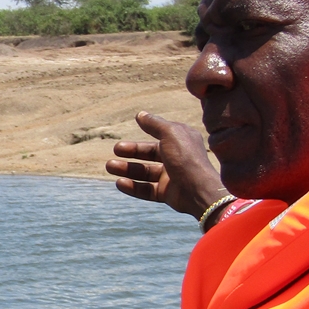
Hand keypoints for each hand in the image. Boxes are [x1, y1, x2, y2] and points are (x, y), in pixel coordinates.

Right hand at [105, 112, 227, 218]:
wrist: (198, 190)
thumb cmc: (186, 158)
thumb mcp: (170, 133)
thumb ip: (154, 123)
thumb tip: (140, 114)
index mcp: (181, 141)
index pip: (157, 137)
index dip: (143, 134)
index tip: (126, 135)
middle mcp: (176, 158)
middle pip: (149, 155)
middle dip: (130, 153)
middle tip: (114, 152)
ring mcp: (172, 177)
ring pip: (145, 172)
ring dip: (127, 169)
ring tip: (109, 167)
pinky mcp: (167, 193)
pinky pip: (147, 189)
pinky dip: (133, 186)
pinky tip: (119, 183)